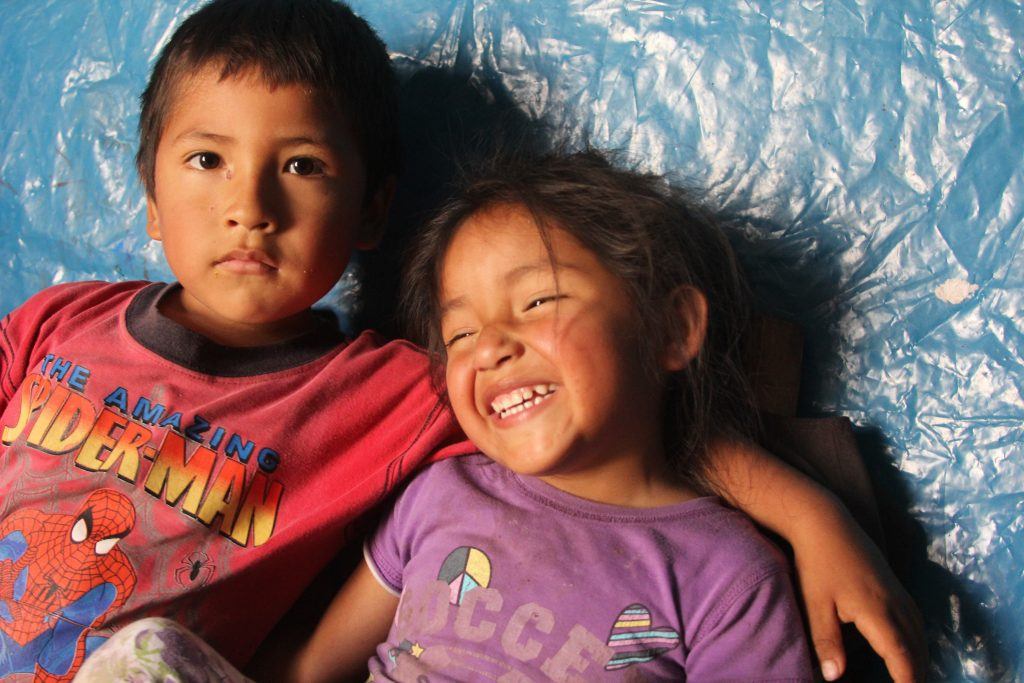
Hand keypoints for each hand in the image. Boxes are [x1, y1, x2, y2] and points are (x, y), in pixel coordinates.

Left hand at [792, 508, 925, 681]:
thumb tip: (834, 677)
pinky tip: (909, 646)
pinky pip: (915, 618)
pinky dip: (917, 638)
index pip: (902, 657)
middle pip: (916, 648)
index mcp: (877, 612)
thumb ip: (826, 642)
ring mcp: (897, 591)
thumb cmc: (816, 562)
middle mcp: (895, 603)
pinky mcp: (894, 583)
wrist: (824, 521)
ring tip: (912, 678)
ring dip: (919, 657)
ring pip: (919, 633)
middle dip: (916, 674)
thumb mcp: (815, 604)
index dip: (908, 681)